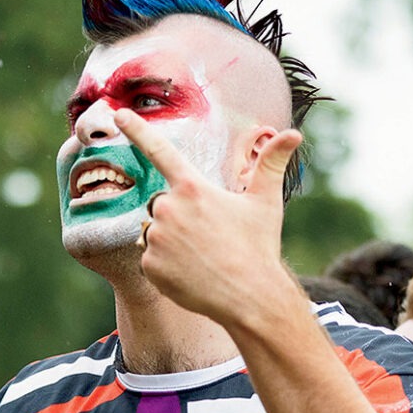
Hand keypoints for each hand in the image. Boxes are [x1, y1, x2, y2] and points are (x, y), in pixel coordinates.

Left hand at [115, 109, 301, 326]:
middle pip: (164, 206)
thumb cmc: (259, 248)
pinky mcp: (150, 266)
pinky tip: (190, 275)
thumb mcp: (266, 202)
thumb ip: (272, 163)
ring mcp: (156, 238)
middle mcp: (168, 208)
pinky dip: (166, 268)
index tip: (118, 114)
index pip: (159, 151)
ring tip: (201, 258)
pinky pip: (151, 261)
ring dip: (172, 243)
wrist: (249, 297)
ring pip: (156, 234)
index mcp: (193, 187)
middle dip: (181, 219)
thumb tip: (294, 134)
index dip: (138, 130)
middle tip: (209, 239)